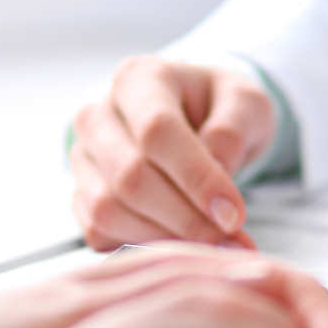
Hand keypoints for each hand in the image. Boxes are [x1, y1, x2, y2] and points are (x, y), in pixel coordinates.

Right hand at [70, 56, 276, 250]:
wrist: (198, 123)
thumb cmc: (222, 111)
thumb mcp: (246, 105)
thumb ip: (234, 131)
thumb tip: (216, 172)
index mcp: (139, 79)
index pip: (157, 131)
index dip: (196, 178)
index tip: (234, 214)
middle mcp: (98, 115)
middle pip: (130, 177)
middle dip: (185, 218)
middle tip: (230, 241)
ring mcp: (84, 157)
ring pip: (108, 210)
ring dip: (163, 238)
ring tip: (212, 246)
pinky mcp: (80, 194)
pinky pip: (99, 233)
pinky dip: (141, 248)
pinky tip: (181, 246)